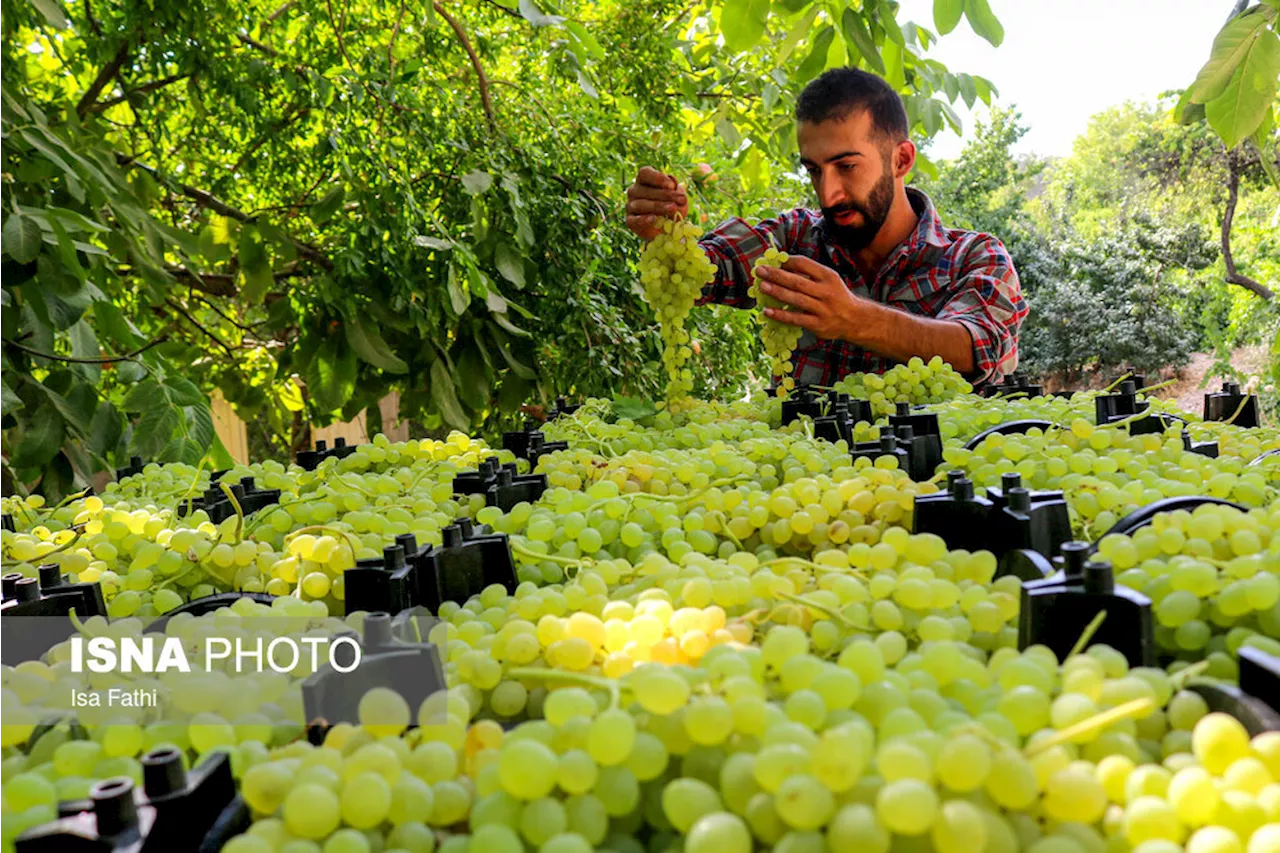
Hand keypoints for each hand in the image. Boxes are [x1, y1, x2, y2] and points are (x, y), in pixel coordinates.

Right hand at [625, 167, 687, 240]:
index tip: (672, 186)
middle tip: (681, 200)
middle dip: (665, 195)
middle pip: (646, 190)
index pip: (645, 173)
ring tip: (673, 209)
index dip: (658, 178)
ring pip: (641, 204)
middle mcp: (634, 191)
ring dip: (658, 206)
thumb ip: (677, 193)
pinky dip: (644, 219)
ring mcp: (631, 206)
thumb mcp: (677, 198)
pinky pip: (634, 220)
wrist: (665, 227)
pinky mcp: (630, 220)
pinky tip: (654, 219)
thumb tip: (677, 190)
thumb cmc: (670, 206)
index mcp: (644, 180)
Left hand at [755, 255, 872, 342]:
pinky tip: (767, 311)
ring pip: (796, 299)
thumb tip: (782, 266)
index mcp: (828, 276)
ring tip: (762, 286)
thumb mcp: (828, 280)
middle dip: (777, 275)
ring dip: (777, 292)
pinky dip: (781, 315)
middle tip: (760, 271)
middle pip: (797, 281)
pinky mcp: (818, 324)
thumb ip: (809, 274)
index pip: (805, 264)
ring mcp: (822, 309)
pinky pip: (796, 319)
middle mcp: (826, 292)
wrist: (855, 319)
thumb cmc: (836, 296)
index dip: (787, 261)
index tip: (772, 261)